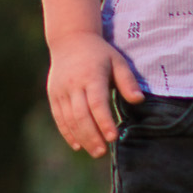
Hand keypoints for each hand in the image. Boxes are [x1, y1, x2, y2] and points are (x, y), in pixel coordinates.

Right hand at [47, 30, 143, 158]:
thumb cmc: (99, 53)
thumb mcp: (117, 61)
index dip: (104, 121)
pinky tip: (77, 145)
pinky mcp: (54, 95)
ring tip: (95, 151)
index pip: (97, 103)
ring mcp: (61, 90)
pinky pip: (59, 117)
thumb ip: (128, 82)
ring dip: (82, 137)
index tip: (113, 137)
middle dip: (92, 135)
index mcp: (91, 75)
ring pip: (69, 119)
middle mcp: (73, 84)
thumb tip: (138, 100)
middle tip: (103, 152)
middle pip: (81, 115)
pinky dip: (67, 132)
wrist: (70, 40)